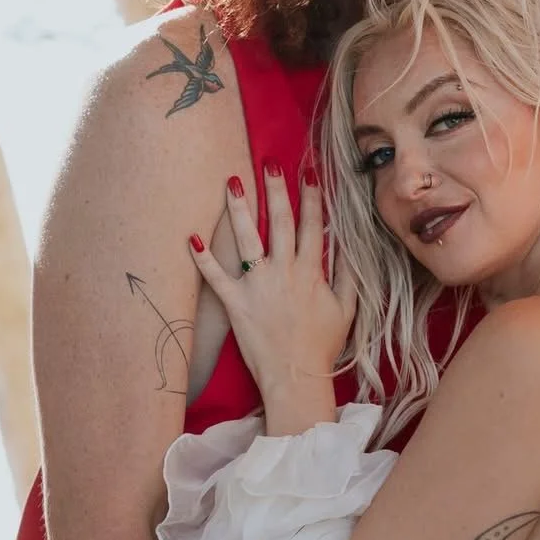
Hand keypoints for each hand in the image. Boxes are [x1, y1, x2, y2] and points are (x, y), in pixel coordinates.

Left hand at [189, 167, 354, 421]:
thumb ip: (348, 274)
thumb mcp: (347, 309)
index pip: (312, 226)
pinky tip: (190, 237)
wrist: (297, 377)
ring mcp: (258, 286)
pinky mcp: (235, 303)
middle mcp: (284, 272)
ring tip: (232, 183)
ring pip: (247, 239)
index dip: (311, 198)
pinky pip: (216, 277)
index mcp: (312, 272)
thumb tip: (349, 245)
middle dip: (275, 190)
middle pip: (280, 222)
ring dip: (239, 209)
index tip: (308, 174)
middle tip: (269, 163)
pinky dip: (202, 258)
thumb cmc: (323, 346)